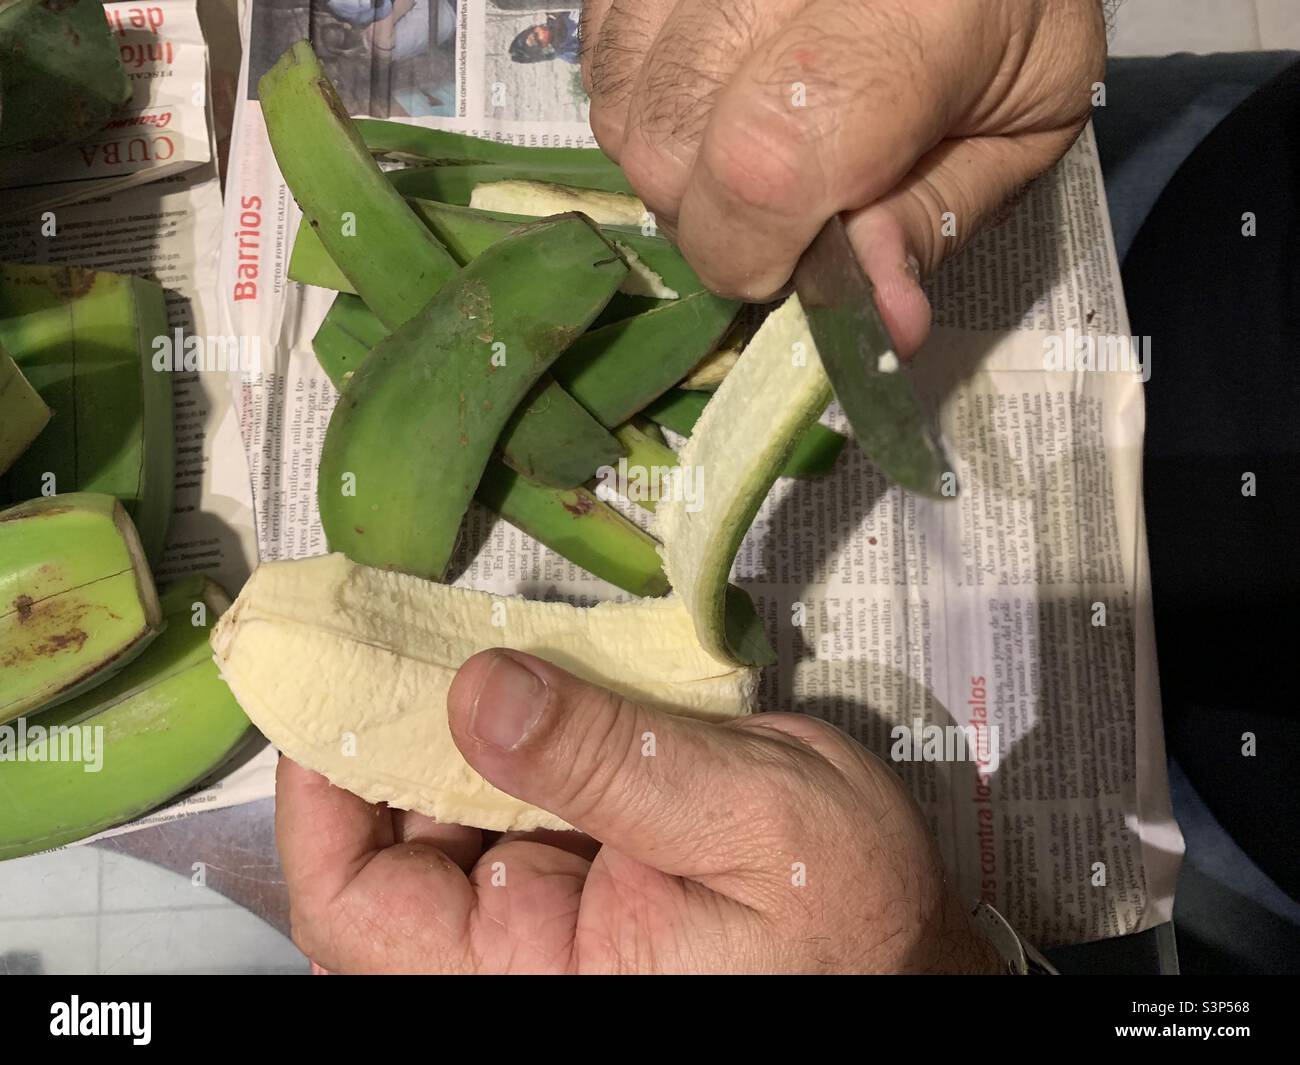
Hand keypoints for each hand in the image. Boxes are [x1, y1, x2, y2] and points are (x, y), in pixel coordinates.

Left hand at [276, 649, 1000, 973]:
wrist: (902, 952)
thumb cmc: (847, 911)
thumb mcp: (746, 814)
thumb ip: (611, 758)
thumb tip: (475, 691)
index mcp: (537, 979)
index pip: (357, 910)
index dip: (317, 801)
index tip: (325, 689)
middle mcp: (517, 961)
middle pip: (385, 855)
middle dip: (387, 737)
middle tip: (398, 630)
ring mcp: (541, 924)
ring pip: (438, 824)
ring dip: (445, 730)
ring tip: (468, 644)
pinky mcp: (573, 882)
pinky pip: (501, 809)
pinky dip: (503, 737)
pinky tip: (529, 684)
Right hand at [580, 0, 1105, 353]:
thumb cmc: (1012, 7)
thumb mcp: (1023, 118)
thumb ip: (938, 216)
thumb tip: (884, 328)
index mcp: (915, 10)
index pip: (765, 159)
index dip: (750, 248)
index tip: (783, 268)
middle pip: (670, 139)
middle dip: (707, 218)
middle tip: (774, 208)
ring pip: (623, 101)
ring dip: (668, 160)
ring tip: (739, 143)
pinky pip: (603, 48)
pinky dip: (638, 98)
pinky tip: (705, 96)